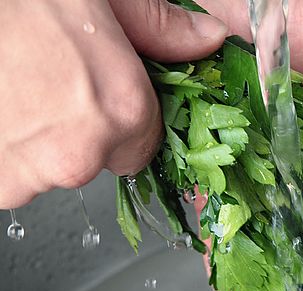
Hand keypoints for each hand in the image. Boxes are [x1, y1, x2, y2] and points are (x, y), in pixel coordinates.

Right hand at [0, 0, 226, 208]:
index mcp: (119, 111)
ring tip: (12, 85)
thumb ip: (156, 26)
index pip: (144, 149)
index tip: (98, 96)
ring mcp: (26, 176)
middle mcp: (78, 155)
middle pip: (96, 159)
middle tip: (43, 77)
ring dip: (36, 136)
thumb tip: (206, 41)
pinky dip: (5, 146)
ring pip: (49, 167)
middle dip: (78, 127)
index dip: (124, 122)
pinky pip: (11, 174)